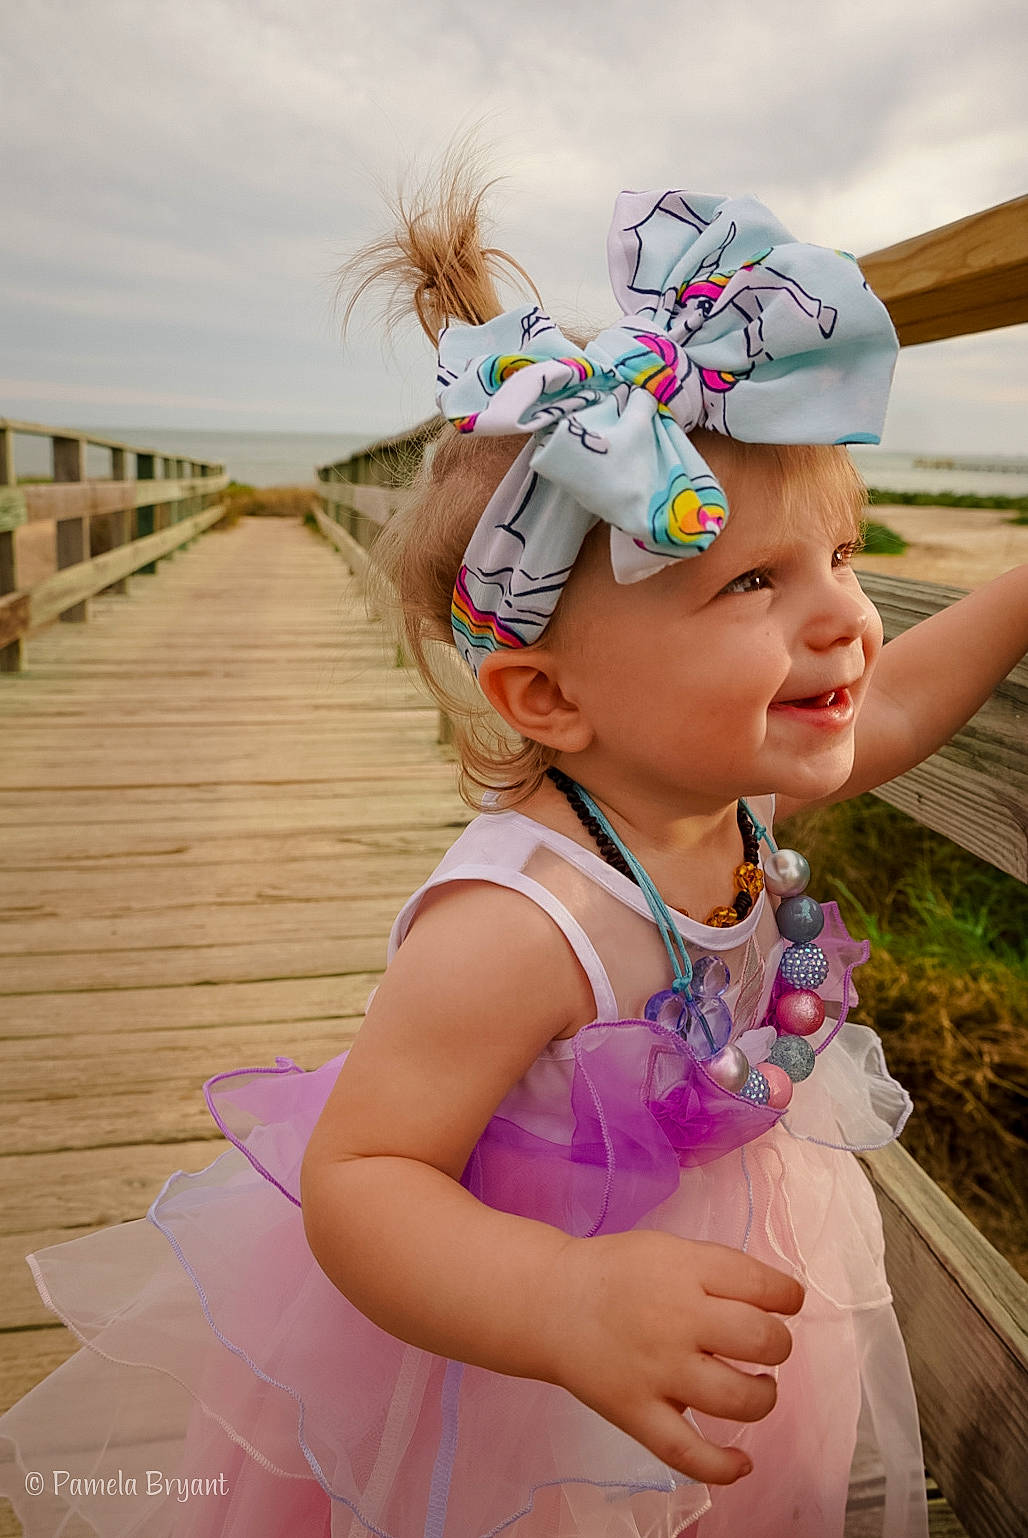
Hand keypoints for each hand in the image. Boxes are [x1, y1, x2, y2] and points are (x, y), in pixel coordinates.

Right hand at [541, 1229, 803, 1484]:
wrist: (550, 1303)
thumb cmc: (618, 1274)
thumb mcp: (670, 1249)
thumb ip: (720, 1271)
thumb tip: (777, 1301)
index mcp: (685, 1270)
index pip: (762, 1285)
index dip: (788, 1296)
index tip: (786, 1302)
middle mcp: (675, 1319)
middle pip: (760, 1340)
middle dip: (777, 1344)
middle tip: (763, 1344)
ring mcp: (656, 1371)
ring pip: (738, 1399)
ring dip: (763, 1396)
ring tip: (755, 1387)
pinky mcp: (636, 1413)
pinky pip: (688, 1453)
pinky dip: (722, 1467)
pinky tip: (742, 1462)